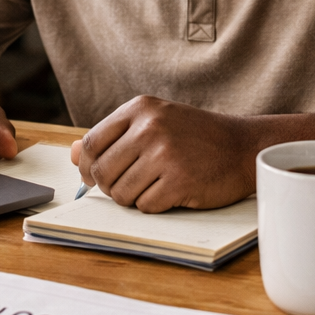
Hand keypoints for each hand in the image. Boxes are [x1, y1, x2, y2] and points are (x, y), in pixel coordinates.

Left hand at [70, 96, 255, 211]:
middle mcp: (150, 127)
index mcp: (141, 108)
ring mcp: (165, 154)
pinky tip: (171, 191)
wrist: (243, 147)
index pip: (91, 142)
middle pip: (102, 171)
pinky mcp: (179, 181)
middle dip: (109, 186)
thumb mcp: (154, 123)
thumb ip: (113, 137)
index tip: (91, 176)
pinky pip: (145, 206)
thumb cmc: (195, 136)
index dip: (86, 166)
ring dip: (133, 197)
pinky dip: (154, 205)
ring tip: (154, 186)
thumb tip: (71, 154)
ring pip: (121, 193)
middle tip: (128, 185)